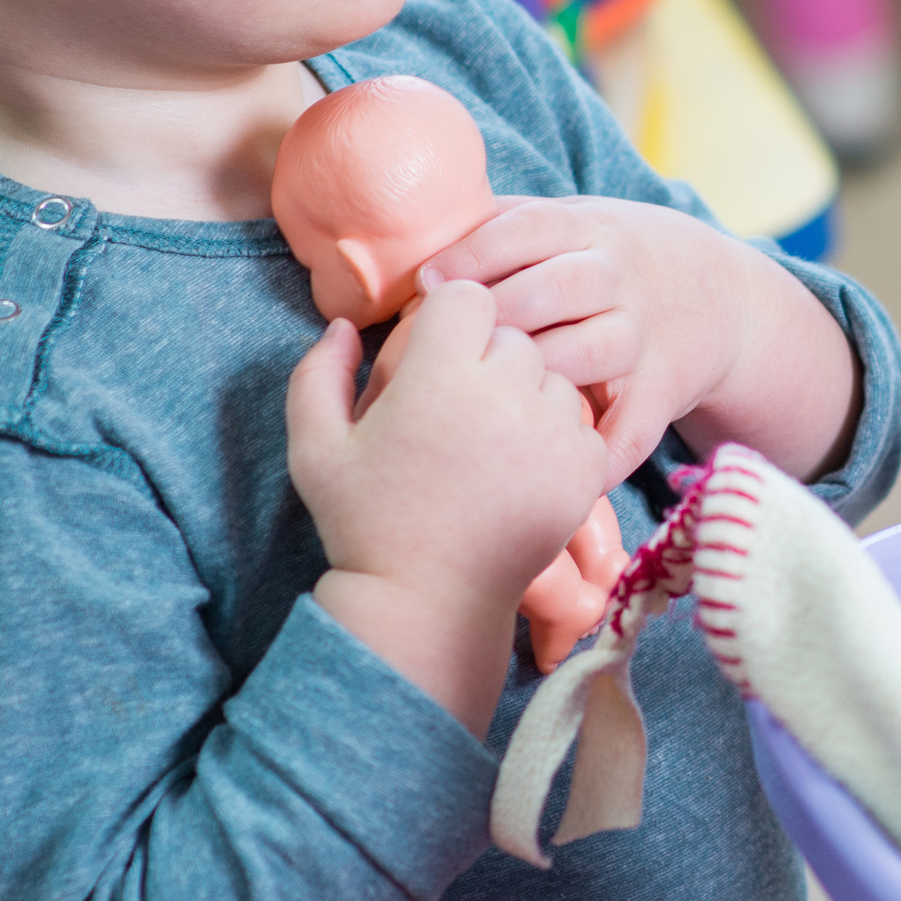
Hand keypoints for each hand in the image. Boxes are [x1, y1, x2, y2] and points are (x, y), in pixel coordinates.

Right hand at [287, 280, 608, 723]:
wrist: (429, 603)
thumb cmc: (365, 522)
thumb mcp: (315, 448)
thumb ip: (318, 374)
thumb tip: (347, 326)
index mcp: (439, 374)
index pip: (467, 297)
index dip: (448, 320)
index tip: (433, 357)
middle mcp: (505, 391)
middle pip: (513, 333)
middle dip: (487, 357)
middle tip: (458, 408)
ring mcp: (553, 430)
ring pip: (552, 374)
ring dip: (527, 393)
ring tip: (492, 440)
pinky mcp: (585, 468)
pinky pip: (583, 421)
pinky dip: (559, 435)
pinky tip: (521, 467)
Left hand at [423, 198, 852, 486]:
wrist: (713, 293)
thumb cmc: (603, 261)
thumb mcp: (567, 223)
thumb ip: (499, 228)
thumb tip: (408, 243)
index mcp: (587, 227)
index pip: (528, 230)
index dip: (474, 255)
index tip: (427, 285)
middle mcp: (621, 276)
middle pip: (559, 289)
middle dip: (500, 315)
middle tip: (448, 349)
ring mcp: (646, 335)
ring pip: (595, 354)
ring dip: (541, 379)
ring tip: (489, 408)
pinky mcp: (664, 390)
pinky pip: (631, 429)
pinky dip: (594, 456)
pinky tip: (546, 469)